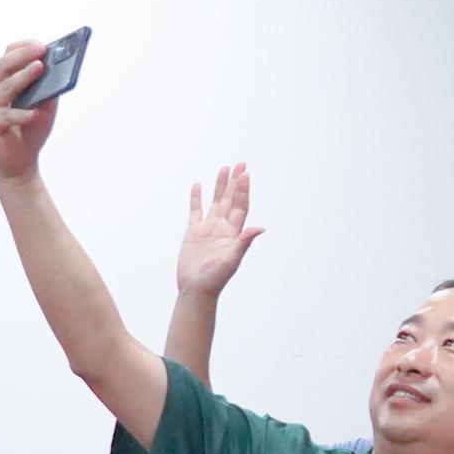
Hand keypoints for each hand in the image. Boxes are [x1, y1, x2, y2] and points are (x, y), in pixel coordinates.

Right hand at [0, 41, 58, 181]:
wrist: (20, 164)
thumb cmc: (31, 132)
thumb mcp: (45, 108)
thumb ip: (49, 91)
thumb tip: (60, 70)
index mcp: (3, 84)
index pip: (7, 59)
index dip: (22, 49)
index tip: (41, 44)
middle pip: (3, 68)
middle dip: (22, 56)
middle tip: (41, 49)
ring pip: (3, 88)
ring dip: (22, 77)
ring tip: (39, 68)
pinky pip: (6, 117)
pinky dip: (21, 114)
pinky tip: (34, 112)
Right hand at [177, 165, 265, 297]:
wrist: (196, 290)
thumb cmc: (215, 279)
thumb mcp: (231, 261)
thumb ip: (244, 243)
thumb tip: (260, 228)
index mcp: (233, 233)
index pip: (240, 206)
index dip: (243, 190)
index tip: (245, 174)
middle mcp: (223, 228)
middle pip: (230, 200)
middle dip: (235, 182)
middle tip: (240, 163)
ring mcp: (208, 229)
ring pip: (215, 201)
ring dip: (219, 186)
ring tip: (224, 168)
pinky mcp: (193, 232)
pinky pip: (195, 210)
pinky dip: (196, 198)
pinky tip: (198, 185)